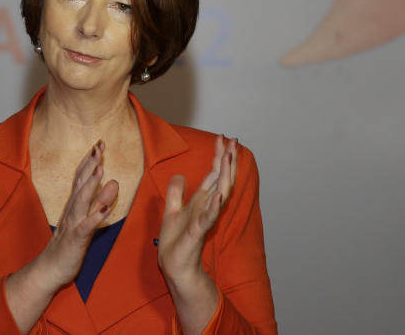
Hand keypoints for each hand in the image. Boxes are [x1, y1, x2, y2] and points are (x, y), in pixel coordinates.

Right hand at [36, 139, 120, 289]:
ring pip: (82, 201)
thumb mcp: (86, 219)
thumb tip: (113, 181)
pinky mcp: (76, 239)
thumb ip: (99, 201)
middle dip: (90, 164)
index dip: (90, 160)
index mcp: (74, 204)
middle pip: (81, 183)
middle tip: (99, 146)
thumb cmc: (69, 243)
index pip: (81, 177)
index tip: (99, 142)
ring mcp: (73, 223)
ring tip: (100, 169)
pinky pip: (86, 227)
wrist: (50, 268)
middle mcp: (72, 210)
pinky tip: (105, 209)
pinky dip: (95, 217)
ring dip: (91, 185)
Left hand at [158, 135, 236, 300]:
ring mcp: (204, 220)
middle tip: (233, 140)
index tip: (223, 137)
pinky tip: (218, 196)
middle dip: (226, 160)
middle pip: (220, 179)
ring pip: (219, 194)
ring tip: (229, 159)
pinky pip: (208, 218)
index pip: (213, 174)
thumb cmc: (176, 242)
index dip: (219, 156)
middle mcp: (206, 208)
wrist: (175, 267)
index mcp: (201, 201)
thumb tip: (181, 174)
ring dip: (224, 177)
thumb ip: (176, 192)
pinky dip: (214, 207)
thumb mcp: (171, 210)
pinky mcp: (197, 233)